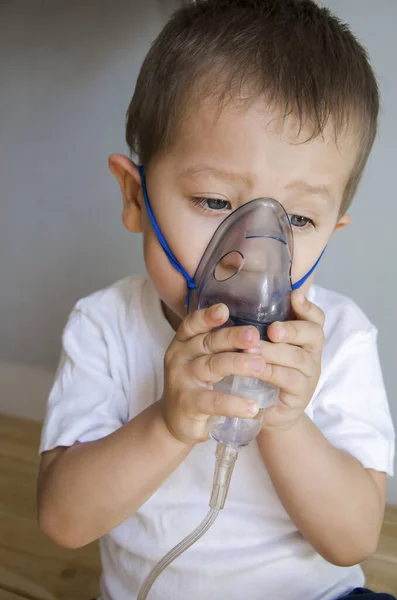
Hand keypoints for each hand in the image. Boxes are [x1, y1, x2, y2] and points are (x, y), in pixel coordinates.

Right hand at [162, 303, 265, 443]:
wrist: (174, 423)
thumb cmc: (195, 385)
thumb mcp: (200, 360)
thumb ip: (217, 345)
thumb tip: (253, 330)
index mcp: (183, 343)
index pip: (192, 324)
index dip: (207, 316)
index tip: (224, 309)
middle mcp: (180, 358)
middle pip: (208, 342)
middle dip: (233, 337)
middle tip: (255, 336)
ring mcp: (182, 381)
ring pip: (212, 367)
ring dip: (238, 364)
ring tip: (260, 366)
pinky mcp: (189, 405)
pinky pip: (213, 401)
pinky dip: (234, 403)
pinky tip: (252, 406)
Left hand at [255, 290, 324, 430]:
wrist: (260, 409)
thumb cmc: (258, 371)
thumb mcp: (259, 346)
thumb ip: (258, 326)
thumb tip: (240, 299)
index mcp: (304, 337)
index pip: (315, 317)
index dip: (307, 306)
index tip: (294, 296)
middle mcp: (311, 353)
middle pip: (313, 334)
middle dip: (292, 329)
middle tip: (272, 330)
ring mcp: (309, 375)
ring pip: (298, 357)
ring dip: (274, 352)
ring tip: (251, 350)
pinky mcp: (301, 395)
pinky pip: (290, 380)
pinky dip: (271, 372)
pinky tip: (255, 369)